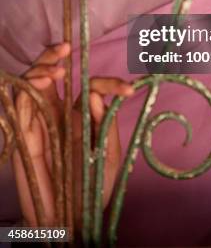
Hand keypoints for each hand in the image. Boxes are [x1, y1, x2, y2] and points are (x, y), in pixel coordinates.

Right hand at [12, 43, 133, 226]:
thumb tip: (94, 95)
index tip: (127, 89)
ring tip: (55, 68)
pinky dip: (29, 88)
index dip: (108, 83)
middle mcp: (59, 114)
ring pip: (33, 85)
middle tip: (65, 48)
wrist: (70, 223)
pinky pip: (21, 106)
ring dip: (40, 68)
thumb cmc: (91, 190)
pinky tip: (43, 80)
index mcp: (81, 117)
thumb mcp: (108, 159)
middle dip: (55, 57)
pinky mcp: (23, 136)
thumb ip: (104, 127)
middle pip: (52, 76)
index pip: (90, 89)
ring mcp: (39, 123)